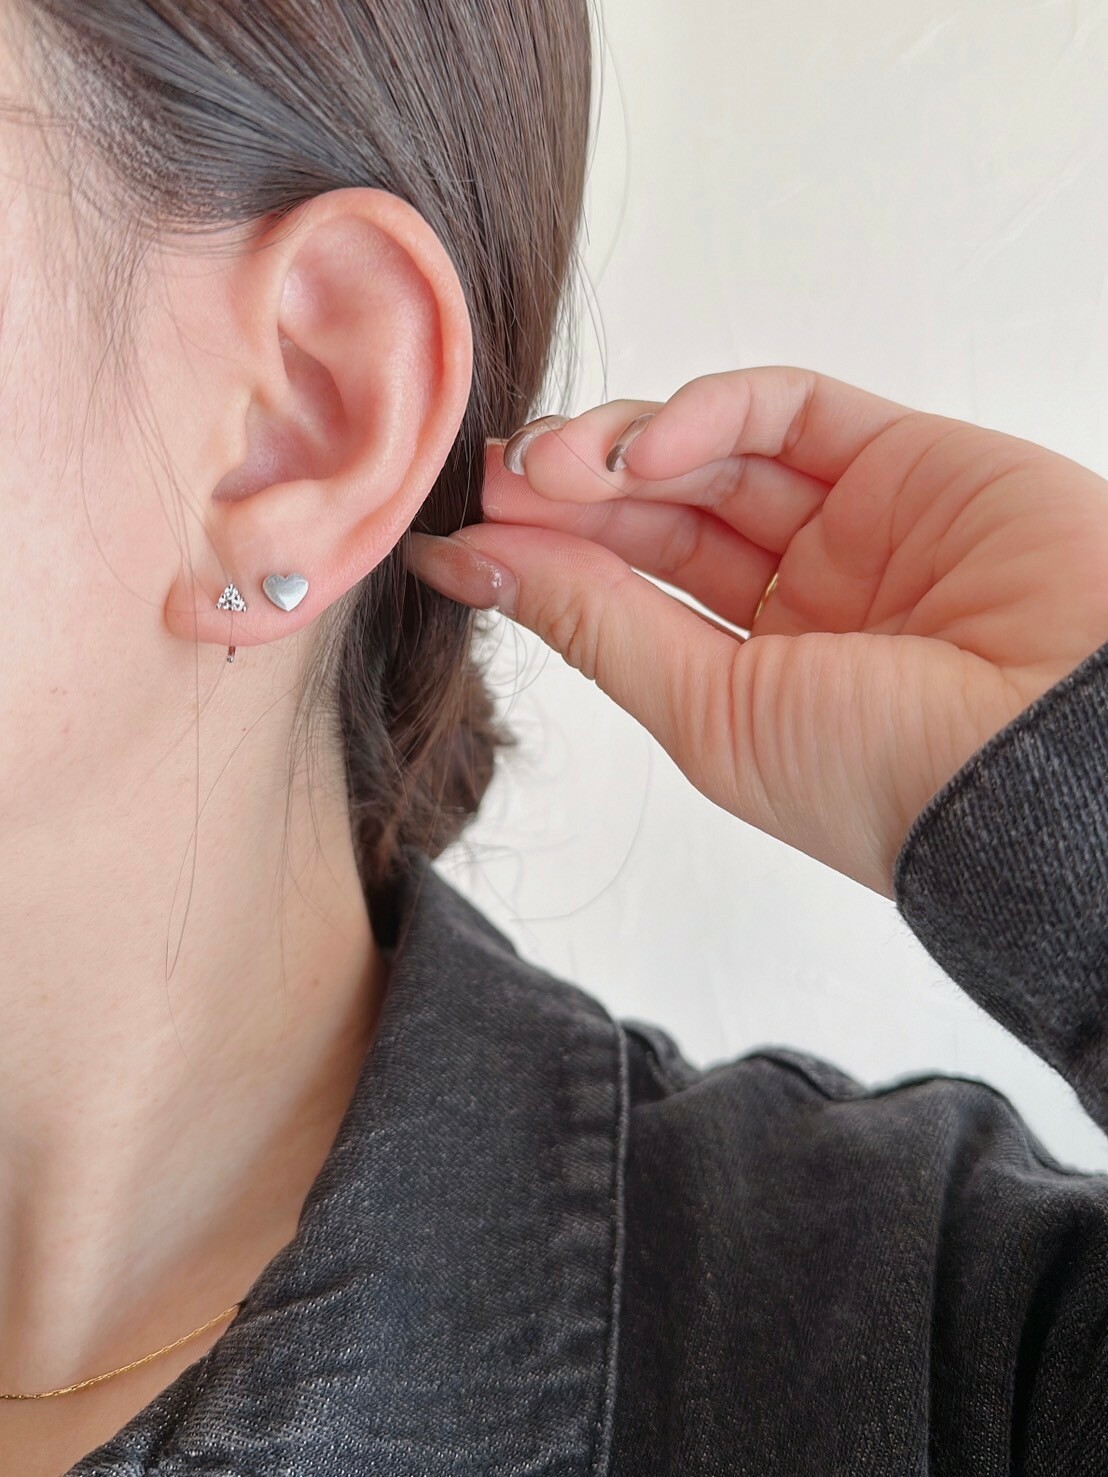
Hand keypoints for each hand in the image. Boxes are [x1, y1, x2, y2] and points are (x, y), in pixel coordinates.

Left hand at [405, 366, 1107, 898]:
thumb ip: (600, 626)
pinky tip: (646, 450)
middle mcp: (797, 600)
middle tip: (493, 480)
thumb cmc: (885, 773)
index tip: (457, 540)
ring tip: (550, 463)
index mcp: (752, 679)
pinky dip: (707, 413)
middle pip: (655, 520)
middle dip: (567, 496)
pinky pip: (785, 409)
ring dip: (619, 448)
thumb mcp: (712, 714)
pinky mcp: (901, 454)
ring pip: (710, 453)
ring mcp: (851, 524)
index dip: (542, 563)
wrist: (1050, 753)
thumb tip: (484, 568)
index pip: (625, 598)